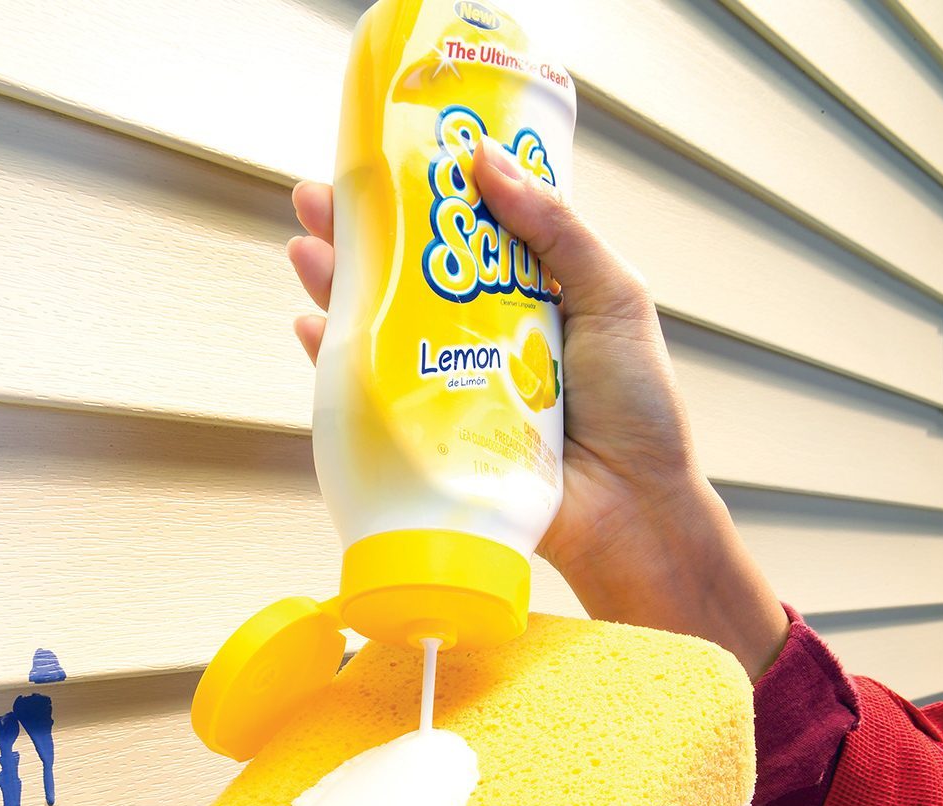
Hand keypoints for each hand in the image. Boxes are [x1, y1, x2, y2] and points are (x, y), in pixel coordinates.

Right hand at [288, 141, 789, 679]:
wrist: (628, 509)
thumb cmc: (637, 408)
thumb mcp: (614, 296)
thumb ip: (556, 228)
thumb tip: (485, 159)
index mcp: (530, 296)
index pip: (466, 235)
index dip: (423, 198)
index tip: (385, 162)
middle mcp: (484, 336)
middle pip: (411, 277)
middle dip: (360, 236)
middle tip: (317, 196)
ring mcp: (453, 385)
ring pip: (383, 329)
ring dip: (337, 287)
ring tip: (304, 248)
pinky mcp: (431, 434)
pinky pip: (373, 394)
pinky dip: (335, 362)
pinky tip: (310, 329)